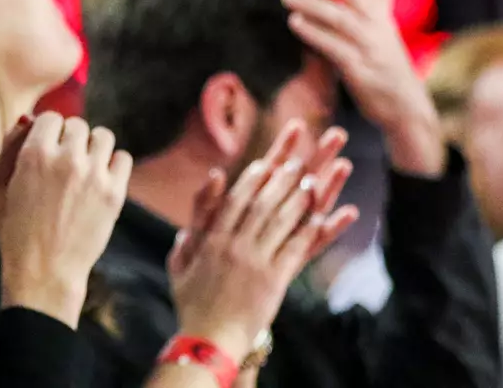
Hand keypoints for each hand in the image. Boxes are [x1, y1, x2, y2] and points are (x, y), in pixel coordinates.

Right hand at [0, 112, 132, 326]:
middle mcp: (67, 158)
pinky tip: (100, 179)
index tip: (47, 149)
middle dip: (70, 140)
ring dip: (93, 148)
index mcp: (34, 154)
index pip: (51, 117)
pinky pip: (123, 158)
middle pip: (78, 125)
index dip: (48, 133)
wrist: (44, 274)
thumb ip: (8, 149)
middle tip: (64, 163)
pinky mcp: (114, 193)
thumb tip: (26, 121)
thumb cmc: (14, 233)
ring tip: (85, 168)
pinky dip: (113, 165)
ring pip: (103, 136)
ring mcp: (94, 175)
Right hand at [168, 120, 358, 360]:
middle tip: (297, 162)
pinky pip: (295, 249)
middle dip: (280, 180)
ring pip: (280, 221)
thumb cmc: (192, 303)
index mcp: (211, 240)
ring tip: (313, 181)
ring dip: (298, 199)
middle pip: (261, 204)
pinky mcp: (273, 280)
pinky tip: (323, 216)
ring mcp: (255, 262)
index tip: (267, 163)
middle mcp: (234, 245)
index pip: (235, 200)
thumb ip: (190, 231)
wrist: (210, 340)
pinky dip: (309, 230)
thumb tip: (198, 204)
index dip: (253, 179)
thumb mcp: (180, 262)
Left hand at [283, 0, 446, 176]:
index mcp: (381, 14)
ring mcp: (371, 48)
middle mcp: (379, 26)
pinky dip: (315, 35)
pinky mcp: (362, 71)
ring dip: (312, 5)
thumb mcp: (387, 27)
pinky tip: (296, 24)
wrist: (407, 108)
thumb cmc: (390, 63)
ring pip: (341, 20)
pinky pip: (336, 48)